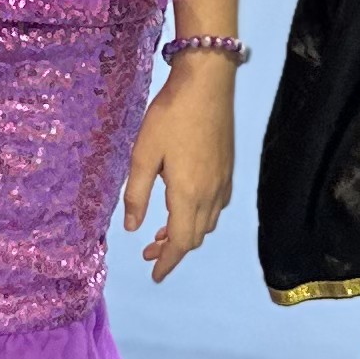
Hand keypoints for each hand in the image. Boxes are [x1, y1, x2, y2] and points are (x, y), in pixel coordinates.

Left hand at [123, 55, 235, 283]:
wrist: (207, 83)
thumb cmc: (170, 116)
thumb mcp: (143, 154)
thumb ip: (136, 194)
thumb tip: (131, 228)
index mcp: (188, 194)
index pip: (181, 243)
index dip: (167, 262)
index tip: (154, 274)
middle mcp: (211, 194)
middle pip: (195, 236)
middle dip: (173, 250)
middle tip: (149, 250)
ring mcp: (223, 182)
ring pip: (207, 223)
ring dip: (187, 234)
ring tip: (162, 232)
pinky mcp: (228, 168)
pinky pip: (216, 207)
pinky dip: (199, 218)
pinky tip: (184, 205)